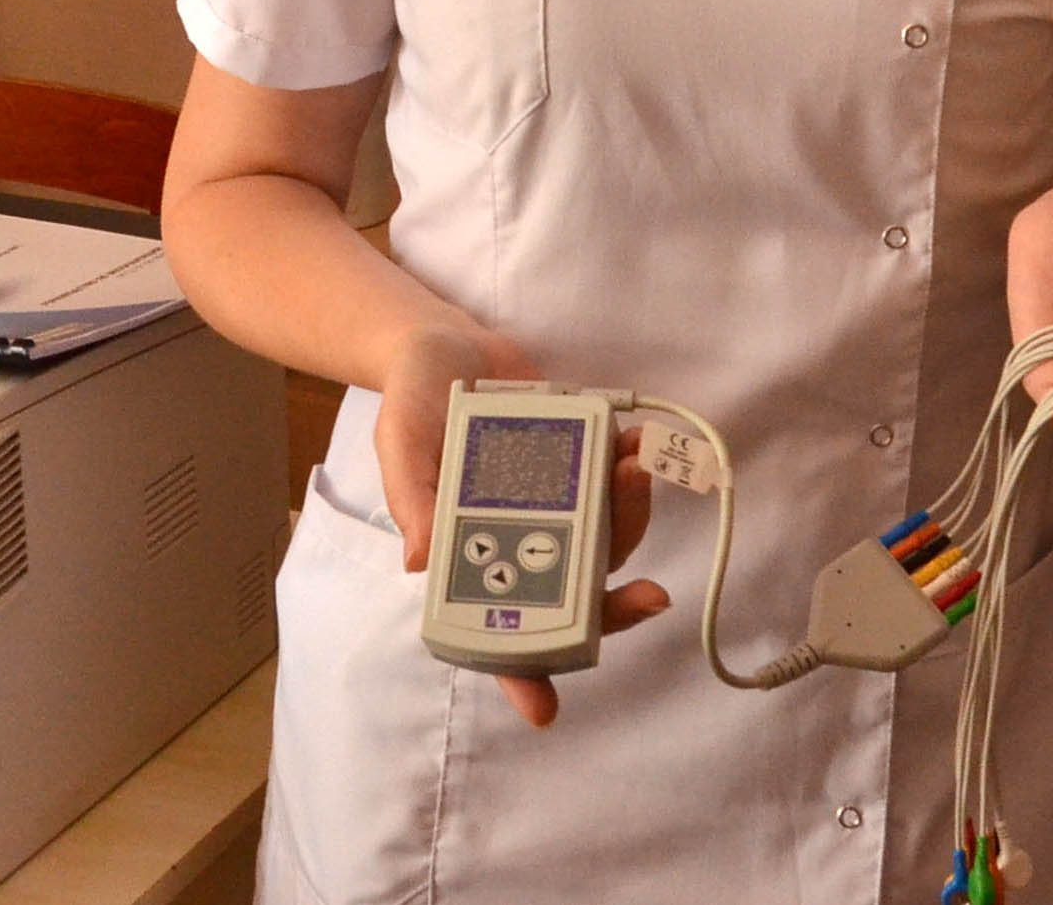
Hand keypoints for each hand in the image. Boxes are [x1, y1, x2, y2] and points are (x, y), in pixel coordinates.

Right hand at [374, 324, 667, 726]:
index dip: (521, 673)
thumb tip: (420, 559)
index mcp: (468, 553)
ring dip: (629, 518)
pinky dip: (632, 472)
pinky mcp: (579, 464)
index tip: (545, 711)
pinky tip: (637, 444)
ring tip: (635, 472)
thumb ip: (413, 496)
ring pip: (605, 540)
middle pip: (572, 594)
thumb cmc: (411, 403)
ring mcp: (555, 504)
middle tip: (650, 596)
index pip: (495, 629)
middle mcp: (519, 539)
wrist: (447, 342)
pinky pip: (614, 484)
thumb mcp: (401, 444)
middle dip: (614, 603)